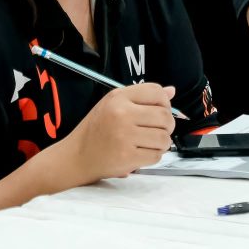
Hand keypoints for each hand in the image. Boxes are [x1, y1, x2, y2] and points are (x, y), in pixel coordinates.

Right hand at [59, 83, 175, 184]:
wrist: (77, 156)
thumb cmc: (97, 129)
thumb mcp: (114, 104)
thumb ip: (142, 97)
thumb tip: (171, 91)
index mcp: (118, 97)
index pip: (156, 92)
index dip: (165, 102)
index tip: (159, 111)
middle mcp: (121, 114)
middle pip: (164, 116)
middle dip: (167, 125)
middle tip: (157, 130)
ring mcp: (124, 136)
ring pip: (164, 138)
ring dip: (162, 143)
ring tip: (149, 143)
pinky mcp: (127, 157)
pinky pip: (156, 155)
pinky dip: (153, 156)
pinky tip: (142, 152)